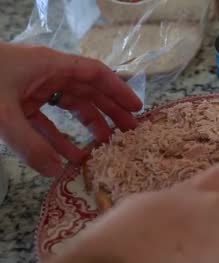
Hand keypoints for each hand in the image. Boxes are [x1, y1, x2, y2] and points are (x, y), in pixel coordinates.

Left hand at [0, 42, 141, 176]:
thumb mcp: (3, 115)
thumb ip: (30, 145)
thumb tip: (57, 172)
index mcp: (49, 66)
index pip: (95, 74)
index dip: (118, 90)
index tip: (137, 110)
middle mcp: (44, 74)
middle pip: (86, 91)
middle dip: (108, 111)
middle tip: (129, 133)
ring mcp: (29, 88)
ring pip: (67, 106)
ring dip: (85, 126)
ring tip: (104, 147)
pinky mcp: (14, 102)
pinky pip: (44, 121)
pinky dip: (55, 137)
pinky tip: (65, 157)